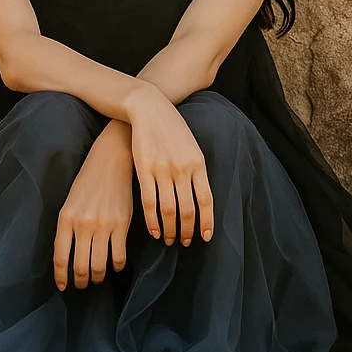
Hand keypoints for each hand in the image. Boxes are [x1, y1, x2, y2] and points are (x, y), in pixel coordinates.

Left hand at [53, 121, 134, 289]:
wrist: (111, 160)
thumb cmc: (88, 181)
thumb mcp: (71, 202)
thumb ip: (68, 228)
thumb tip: (68, 256)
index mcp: (66, 219)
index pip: (60, 257)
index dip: (61, 277)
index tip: (63, 287)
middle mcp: (83, 224)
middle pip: (80, 266)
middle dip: (81, 281)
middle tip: (83, 284)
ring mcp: (103, 225)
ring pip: (99, 265)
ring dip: (97, 276)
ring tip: (97, 277)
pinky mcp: (121, 224)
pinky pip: (118, 256)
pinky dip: (117, 266)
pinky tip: (116, 265)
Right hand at [126, 87, 214, 247]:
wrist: (149, 108)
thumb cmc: (172, 129)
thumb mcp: (192, 147)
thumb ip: (197, 170)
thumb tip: (201, 198)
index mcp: (198, 163)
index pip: (206, 200)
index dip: (207, 222)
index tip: (205, 237)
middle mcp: (182, 168)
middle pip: (187, 209)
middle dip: (187, 230)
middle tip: (185, 242)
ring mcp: (163, 169)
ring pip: (168, 209)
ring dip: (169, 229)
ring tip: (168, 240)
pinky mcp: (144, 170)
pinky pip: (149, 202)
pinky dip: (152, 220)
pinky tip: (154, 231)